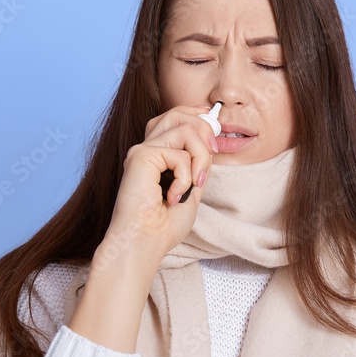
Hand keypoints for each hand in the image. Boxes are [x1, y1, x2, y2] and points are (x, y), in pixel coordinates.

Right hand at [103, 104, 219, 263]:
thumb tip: (211, 140)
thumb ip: (198, 164)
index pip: (177, 117)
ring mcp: (143, 150)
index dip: (198, 117)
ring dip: (201, 158)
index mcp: (156, 155)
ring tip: (195, 184)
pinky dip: (186, 178)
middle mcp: (147, 148)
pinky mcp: (141, 156)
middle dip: (205, 131)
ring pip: (186, 129)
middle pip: (179, 113)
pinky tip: (174, 197)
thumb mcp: (192, 189)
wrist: (144, 243)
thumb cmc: (163, 227)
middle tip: (209, 159)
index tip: (214, 136)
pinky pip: (180, 154)